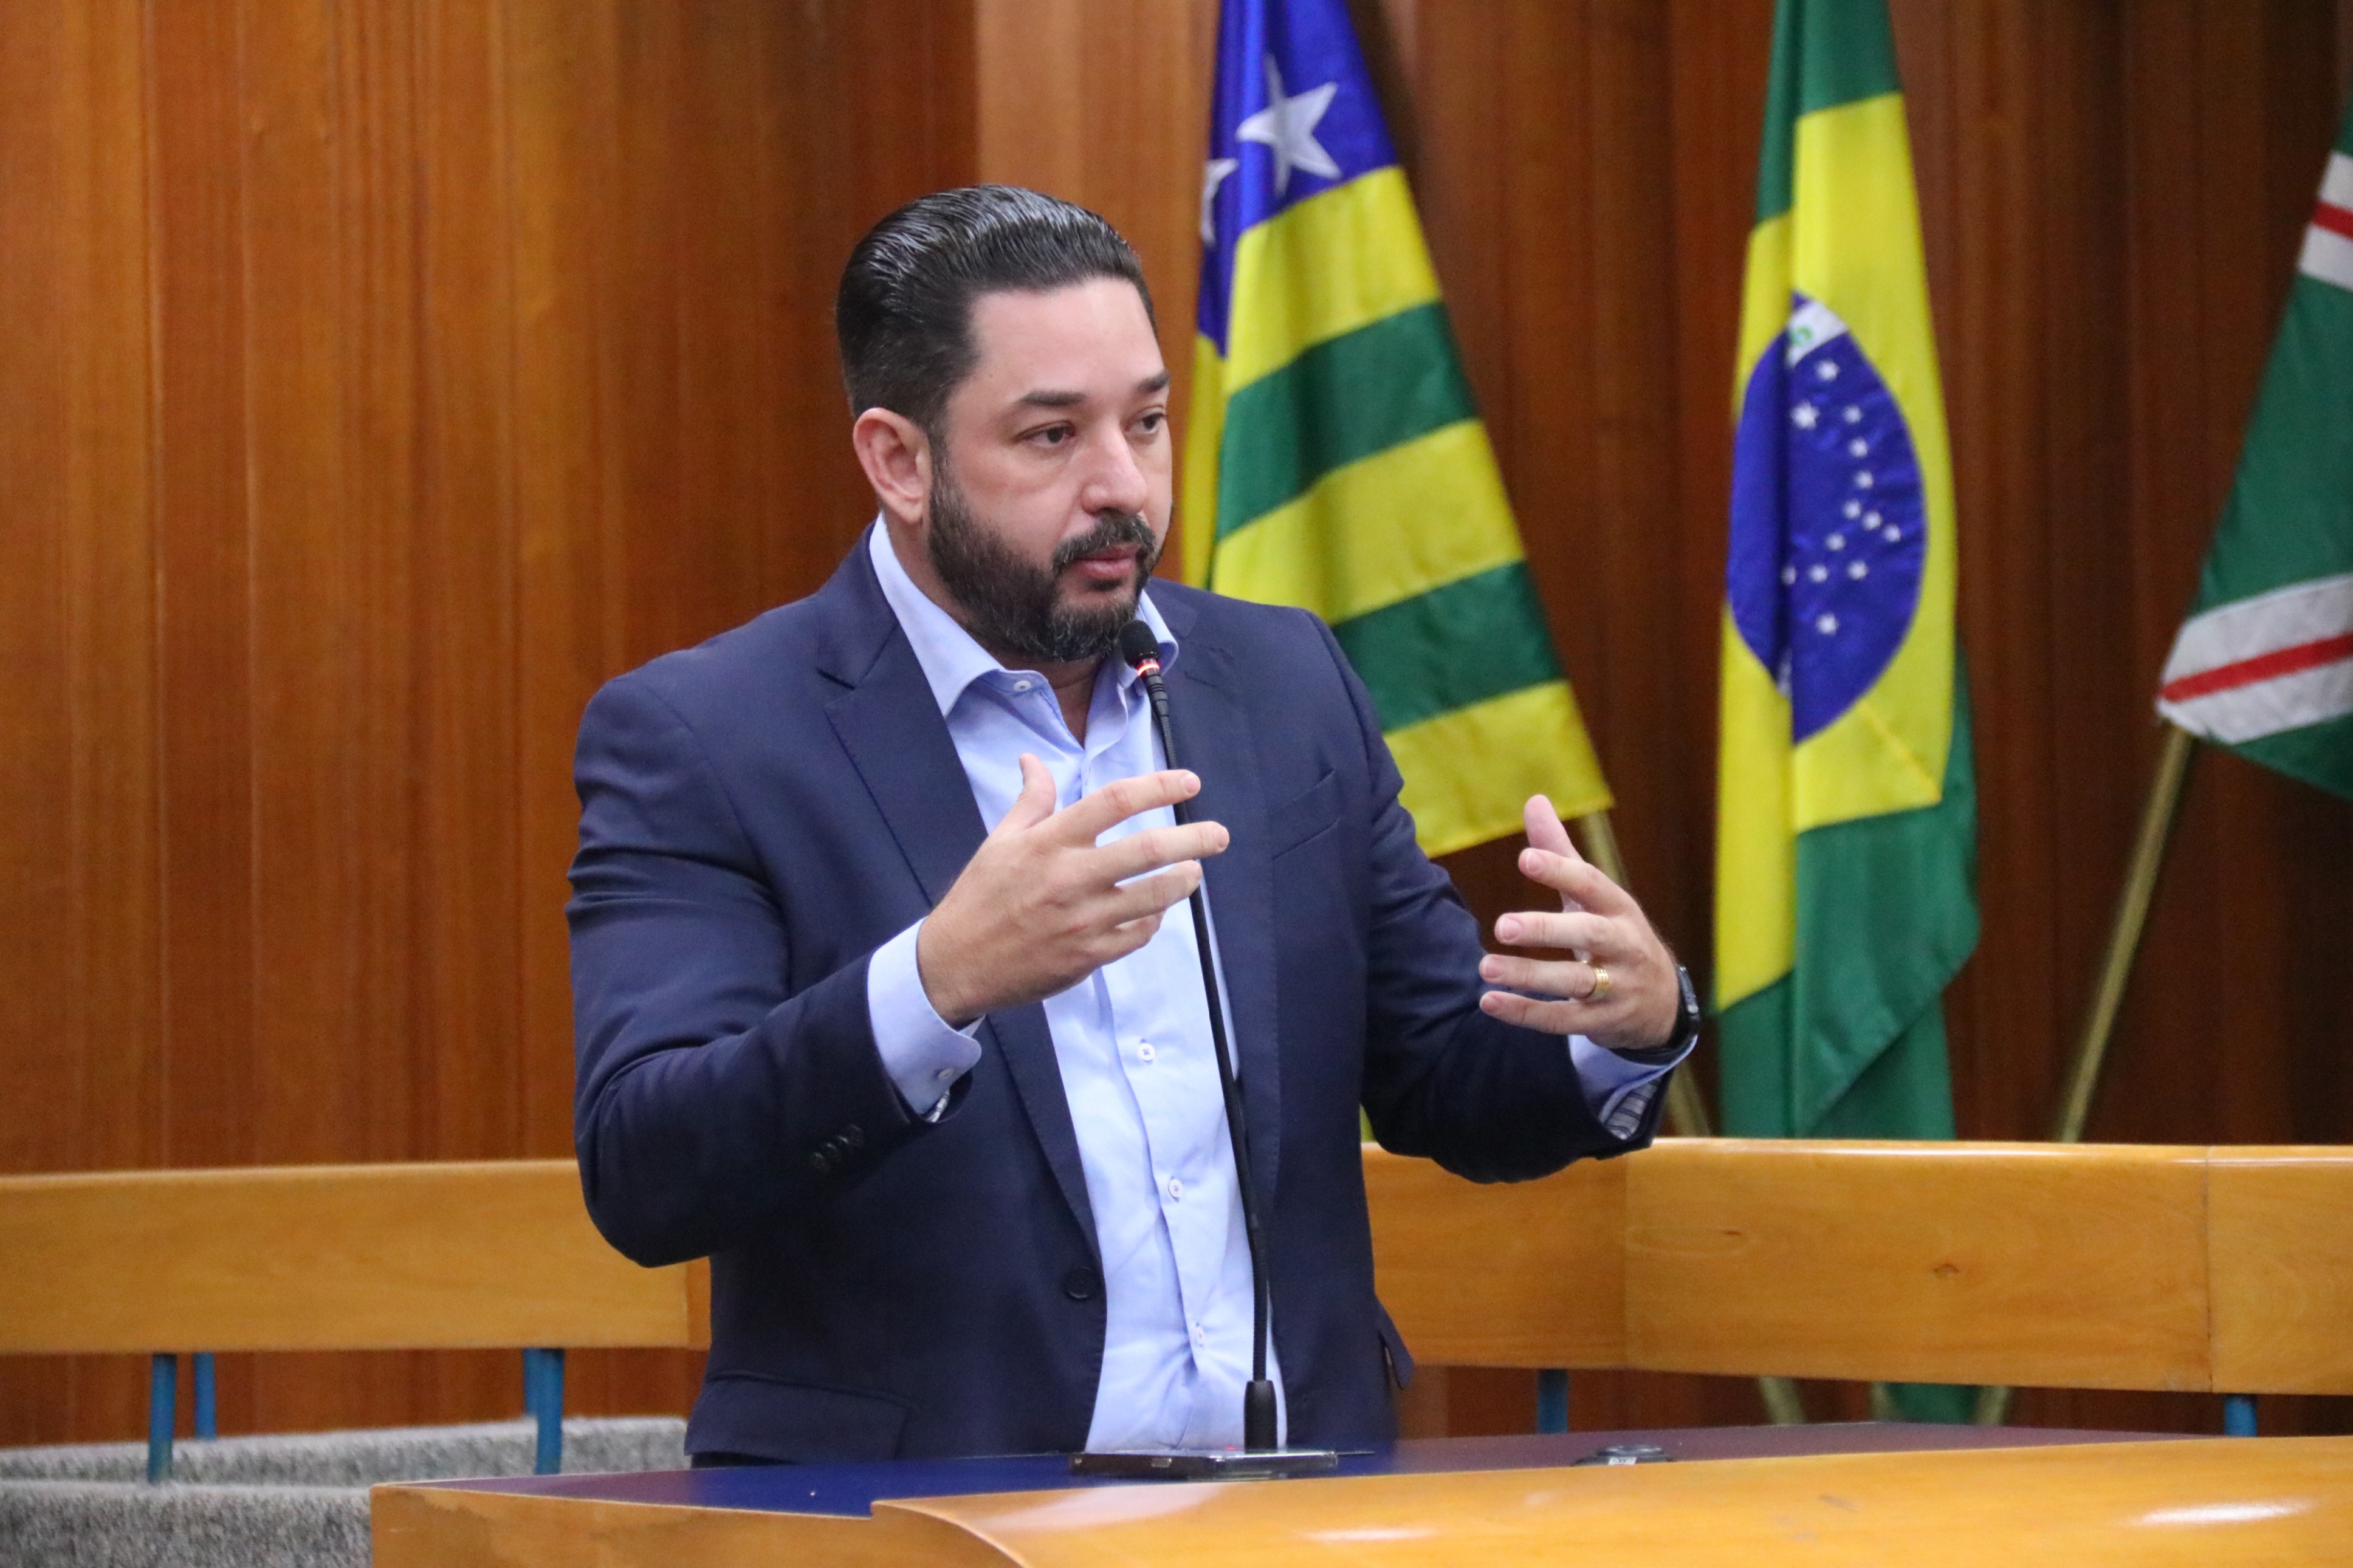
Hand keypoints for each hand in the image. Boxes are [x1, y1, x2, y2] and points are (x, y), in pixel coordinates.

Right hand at [917, 756, 1228, 1023]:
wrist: (956, 963)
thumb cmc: (980, 897)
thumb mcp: (1000, 841)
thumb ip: (1031, 801)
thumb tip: (1033, 760)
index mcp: (1048, 842)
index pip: (1114, 802)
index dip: (1158, 787)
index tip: (1189, 782)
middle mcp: (1070, 877)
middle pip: (1147, 850)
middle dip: (1194, 838)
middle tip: (1218, 834)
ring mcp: (1083, 920)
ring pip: (1153, 896)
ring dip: (1184, 881)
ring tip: (1194, 872)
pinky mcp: (1089, 957)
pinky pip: (1138, 933)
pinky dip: (1154, 919)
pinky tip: (1157, 910)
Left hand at [1476, 795, 1679, 1052]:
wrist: (1661, 1004)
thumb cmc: (1615, 937)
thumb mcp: (1595, 897)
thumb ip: (1561, 852)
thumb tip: (1534, 799)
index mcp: (1618, 909)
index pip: (1592, 885)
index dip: (1561, 870)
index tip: (1525, 858)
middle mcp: (1623, 947)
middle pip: (1588, 935)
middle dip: (1546, 930)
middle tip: (1502, 926)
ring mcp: (1617, 988)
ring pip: (1575, 983)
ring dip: (1529, 977)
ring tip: (1485, 967)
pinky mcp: (1604, 1023)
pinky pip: (1564, 1020)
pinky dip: (1526, 1013)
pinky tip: (1490, 1002)